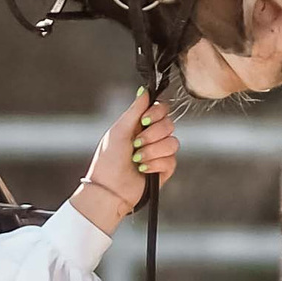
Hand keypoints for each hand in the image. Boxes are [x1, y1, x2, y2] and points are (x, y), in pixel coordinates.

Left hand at [71, 90, 177, 233]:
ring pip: (173, 143)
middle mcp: (151, 137)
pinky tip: (143, 170)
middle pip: (169, 124)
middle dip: (152, 135)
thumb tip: (145, 90)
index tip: (144, 120)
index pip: (161, 109)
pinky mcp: (164, 170)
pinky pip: (171, 160)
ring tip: (137, 160)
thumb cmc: (108, 160)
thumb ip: (135, 110)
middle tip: (136, 143)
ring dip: (152, 151)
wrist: (109, 190)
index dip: (156, 113)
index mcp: (139, 125)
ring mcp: (159, 153)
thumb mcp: (119, 130)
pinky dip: (155, 164)